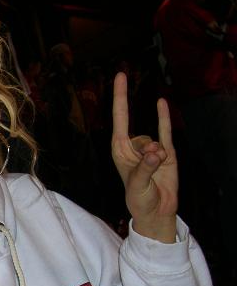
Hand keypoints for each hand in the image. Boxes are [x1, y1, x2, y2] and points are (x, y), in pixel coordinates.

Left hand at [111, 72, 177, 241]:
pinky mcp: (166, 152)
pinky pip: (165, 131)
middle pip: (139, 134)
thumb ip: (146, 168)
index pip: (119, 118)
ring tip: (156, 171)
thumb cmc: (140, 199)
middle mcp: (132, 147)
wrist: (157, 210)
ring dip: (157, 155)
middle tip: (148, 167)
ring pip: (154, 140)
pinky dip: (163, 118)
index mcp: (119, 151)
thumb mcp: (138, 186)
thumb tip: (156, 152)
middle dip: (146, 150)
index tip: (121, 75)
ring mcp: (149, 148)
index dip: (120, 96)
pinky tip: (161, 102)